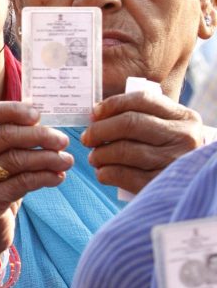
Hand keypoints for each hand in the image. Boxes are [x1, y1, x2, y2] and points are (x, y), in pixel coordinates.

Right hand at [0, 101, 73, 278]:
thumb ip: (7, 137)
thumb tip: (40, 115)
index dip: (14, 110)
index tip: (38, 115)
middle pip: (6, 135)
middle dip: (39, 136)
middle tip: (63, 140)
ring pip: (17, 159)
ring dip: (47, 158)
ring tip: (66, 160)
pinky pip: (22, 182)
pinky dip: (45, 177)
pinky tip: (58, 176)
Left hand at [82, 92, 202, 193]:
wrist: (200, 187)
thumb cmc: (172, 152)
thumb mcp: (169, 129)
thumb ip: (143, 117)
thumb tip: (98, 114)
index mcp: (183, 117)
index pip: (141, 100)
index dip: (112, 104)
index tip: (94, 114)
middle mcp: (183, 137)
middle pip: (130, 124)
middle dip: (100, 130)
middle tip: (87, 138)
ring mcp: (175, 161)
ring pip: (125, 150)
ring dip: (101, 154)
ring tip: (94, 157)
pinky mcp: (163, 185)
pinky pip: (126, 175)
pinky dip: (107, 173)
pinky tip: (103, 173)